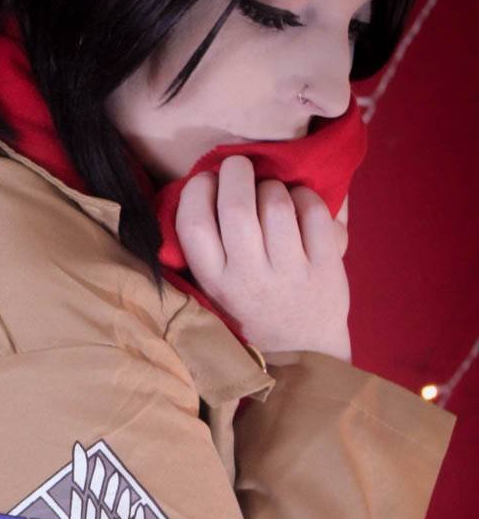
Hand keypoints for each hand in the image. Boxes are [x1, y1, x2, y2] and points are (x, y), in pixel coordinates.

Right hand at [175, 156, 351, 359]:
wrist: (301, 351)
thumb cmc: (253, 308)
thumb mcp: (218, 288)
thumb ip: (208, 246)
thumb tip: (205, 181)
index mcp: (215, 281)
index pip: (193, 225)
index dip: (197, 190)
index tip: (206, 181)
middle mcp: (248, 278)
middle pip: (235, 207)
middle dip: (235, 173)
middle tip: (238, 167)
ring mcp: (289, 273)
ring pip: (276, 203)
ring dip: (272, 185)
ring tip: (271, 192)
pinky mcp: (325, 268)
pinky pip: (313, 212)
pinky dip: (306, 196)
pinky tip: (300, 203)